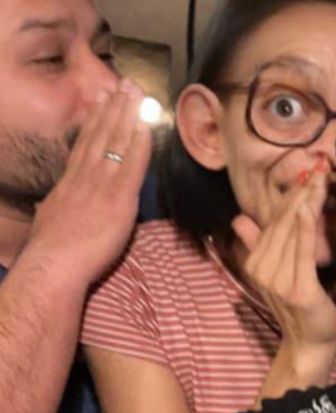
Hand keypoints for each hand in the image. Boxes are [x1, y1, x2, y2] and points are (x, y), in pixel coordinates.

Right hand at [27, 79, 150, 285]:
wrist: (53, 264)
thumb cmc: (50, 251)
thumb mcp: (49, 220)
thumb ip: (55, 208)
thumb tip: (49, 205)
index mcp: (70, 183)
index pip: (84, 145)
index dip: (94, 122)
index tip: (100, 102)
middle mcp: (85, 176)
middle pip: (100, 136)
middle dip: (114, 108)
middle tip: (123, 84)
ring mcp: (102, 185)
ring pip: (116, 143)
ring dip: (128, 116)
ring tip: (136, 93)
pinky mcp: (119, 198)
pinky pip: (132, 165)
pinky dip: (140, 143)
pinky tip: (147, 126)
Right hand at [233, 165, 335, 382]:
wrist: (309, 341)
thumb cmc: (297, 304)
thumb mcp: (275, 272)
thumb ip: (257, 244)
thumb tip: (238, 220)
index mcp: (255, 262)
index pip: (271, 222)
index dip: (288, 196)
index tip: (305, 172)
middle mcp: (262, 269)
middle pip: (282, 223)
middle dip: (300, 193)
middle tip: (318, 166)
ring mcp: (279, 281)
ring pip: (293, 233)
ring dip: (306, 202)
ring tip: (320, 177)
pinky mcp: (299, 290)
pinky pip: (302, 253)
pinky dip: (305, 229)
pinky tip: (308, 208)